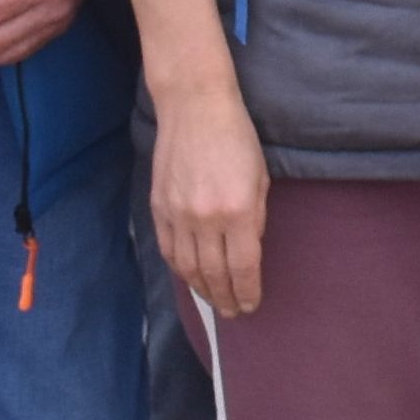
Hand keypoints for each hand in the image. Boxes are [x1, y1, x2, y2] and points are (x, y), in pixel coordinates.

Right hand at [148, 64, 269, 316]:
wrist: (195, 107)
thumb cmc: (237, 138)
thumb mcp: (260, 178)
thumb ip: (255, 219)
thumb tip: (248, 253)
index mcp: (238, 211)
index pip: (242, 268)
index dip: (247, 292)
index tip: (251, 305)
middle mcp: (206, 218)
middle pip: (214, 274)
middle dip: (225, 299)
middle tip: (233, 312)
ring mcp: (178, 214)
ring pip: (187, 268)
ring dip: (201, 290)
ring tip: (213, 300)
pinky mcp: (159, 207)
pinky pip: (168, 249)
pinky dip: (179, 269)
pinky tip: (190, 277)